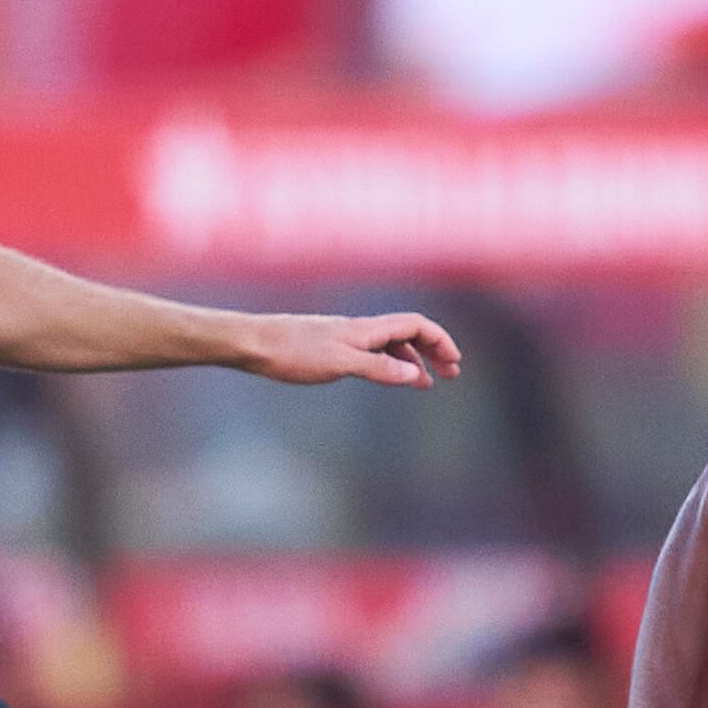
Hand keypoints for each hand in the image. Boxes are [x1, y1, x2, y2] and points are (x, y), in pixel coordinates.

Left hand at [244, 310, 462, 388]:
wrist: (253, 343)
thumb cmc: (293, 353)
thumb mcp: (341, 364)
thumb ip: (379, 368)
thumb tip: (414, 374)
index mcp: (366, 329)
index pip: (416, 325)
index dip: (440, 340)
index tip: (454, 364)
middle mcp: (359, 328)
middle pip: (407, 332)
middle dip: (432, 350)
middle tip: (449, 375)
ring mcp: (345, 336)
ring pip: (389, 343)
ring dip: (411, 359)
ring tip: (423, 383)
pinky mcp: (330, 346)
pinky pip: (371, 350)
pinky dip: (387, 362)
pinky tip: (383, 376)